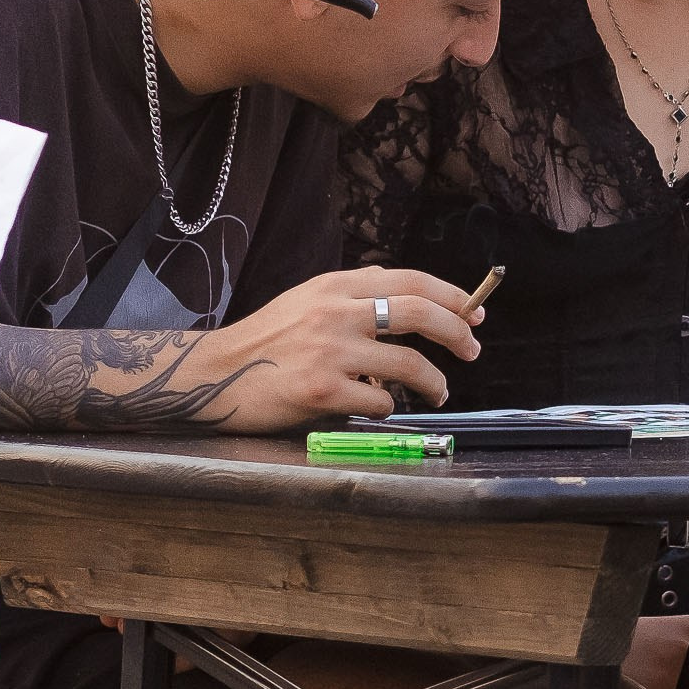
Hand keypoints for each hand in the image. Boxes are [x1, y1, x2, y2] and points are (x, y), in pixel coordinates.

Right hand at [198, 267, 484, 431]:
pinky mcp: (321, 391)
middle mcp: (335, 313)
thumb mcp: (307, 301)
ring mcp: (329, 352)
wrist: (214, 375)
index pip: (410, 280)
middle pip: (419, 313)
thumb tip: (403, 294)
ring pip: (408, 363)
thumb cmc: (265, 342)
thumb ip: (352, 296)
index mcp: (335, 286)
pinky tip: (379, 408)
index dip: (451, 296)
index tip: (474, 313)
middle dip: (457, 332)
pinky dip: (388, 408)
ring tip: (439, 391)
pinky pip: (379, 402)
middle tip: (473, 349)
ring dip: (434, 381)